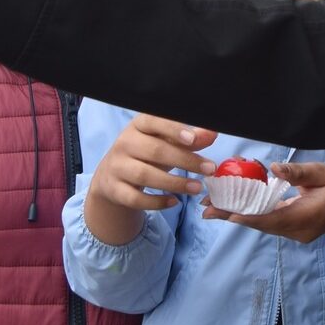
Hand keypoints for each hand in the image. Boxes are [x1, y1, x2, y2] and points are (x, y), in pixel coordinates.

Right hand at [83, 116, 219, 244]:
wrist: (112, 176)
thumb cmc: (147, 154)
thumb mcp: (167, 143)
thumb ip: (190, 139)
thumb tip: (212, 133)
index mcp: (139, 126)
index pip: (154, 121)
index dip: (173, 130)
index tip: (193, 140)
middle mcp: (124, 143)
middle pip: (155, 151)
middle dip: (185, 160)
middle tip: (210, 169)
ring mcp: (116, 167)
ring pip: (145, 175)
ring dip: (174, 183)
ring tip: (197, 188)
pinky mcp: (114, 190)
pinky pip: (135, 198)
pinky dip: (156, 202)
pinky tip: (174, 202)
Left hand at [205, 161, 324, 260]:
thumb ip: (300, 173)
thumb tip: (274, 168)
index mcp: (309, 217)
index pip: (275, 218)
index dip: (250, 216)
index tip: (228, 213)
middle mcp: (298, 230)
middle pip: (261, 224)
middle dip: (233, 216)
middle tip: (206, 209)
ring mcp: (292, 234)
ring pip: (260, 225)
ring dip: (236, 216)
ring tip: (209, 208)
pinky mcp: (287, 230)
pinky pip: (265, 222)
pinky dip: (247, 214)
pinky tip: (229, 208)